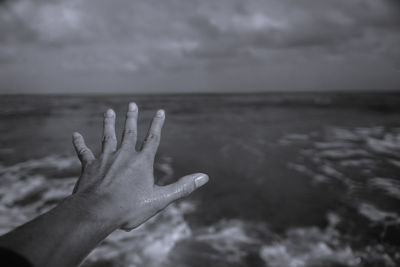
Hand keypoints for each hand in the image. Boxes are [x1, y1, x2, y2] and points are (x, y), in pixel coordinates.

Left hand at [71, 103, 208, 230]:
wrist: (97, 212)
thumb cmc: (129, 207)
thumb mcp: (161, 199)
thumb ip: (182, 187)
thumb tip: (204, 177)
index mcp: (142, 161)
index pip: (153, 138)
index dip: (158, 124)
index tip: (160, 111)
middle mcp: (124, 155)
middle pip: (129, 132)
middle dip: (131, 118)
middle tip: (132, 104)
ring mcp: (105, 159)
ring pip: (108, 136)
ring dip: (108, 123)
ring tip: (108, 111)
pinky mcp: (89, 167)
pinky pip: (84, 152)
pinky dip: (79, 143)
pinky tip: (75, 135)